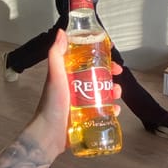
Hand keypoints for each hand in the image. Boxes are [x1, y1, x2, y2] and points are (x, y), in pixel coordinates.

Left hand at [25, 30, 121, 162]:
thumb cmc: (51, 104)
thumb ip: (56, 54)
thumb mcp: (54, 76)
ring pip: (103, 93)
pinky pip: (103, 111)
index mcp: (67, 76)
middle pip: (98, 76)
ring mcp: (81, 104)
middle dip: (110, 73)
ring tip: (117, 93)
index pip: (86, 60)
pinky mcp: (87, 118)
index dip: (99, 54)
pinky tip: (116, 110)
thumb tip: (62, 32)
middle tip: (118, 73)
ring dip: (114, 90)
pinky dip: (112, 109)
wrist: (49, 135)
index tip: (110, 50)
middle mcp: (75, 88)